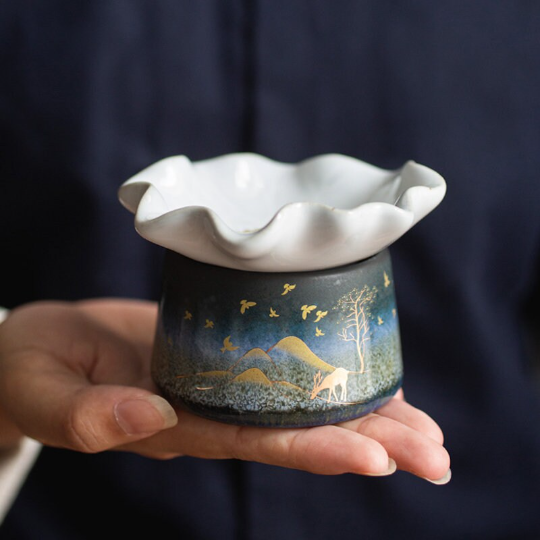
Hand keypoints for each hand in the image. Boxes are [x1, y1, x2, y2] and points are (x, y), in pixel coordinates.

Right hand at [0, 299, 449, 482]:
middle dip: (366, 441)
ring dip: (364, 414)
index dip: (313, 451)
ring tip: (427, 431)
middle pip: (297, 433)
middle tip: (435, 453)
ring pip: (300, 405)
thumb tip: (144, 416)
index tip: (375, 456)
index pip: (254, 444)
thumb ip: (87, 414)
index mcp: (174, 427)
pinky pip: (282, 367)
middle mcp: (209, 412)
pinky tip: (370, 379)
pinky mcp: (222, 353)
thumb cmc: (34, 371)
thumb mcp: (46, 393)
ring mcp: (220, 383)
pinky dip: (329, 374)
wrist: (45, 348)